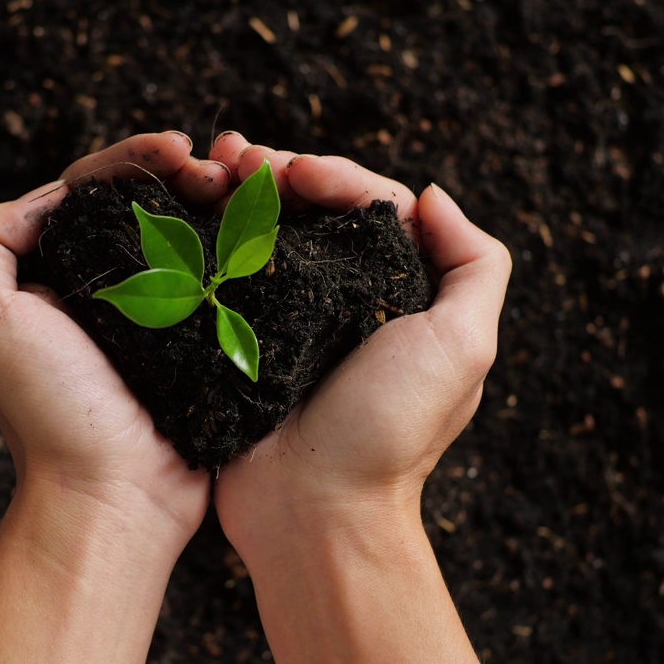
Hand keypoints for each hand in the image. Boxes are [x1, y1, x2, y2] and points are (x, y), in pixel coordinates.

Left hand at [0, 132, 230, 663]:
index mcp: (50, 271)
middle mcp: (101, 287)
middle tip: (220, 165)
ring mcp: (155, 314)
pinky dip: (240, 247)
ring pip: (188, 235)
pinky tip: (262, 226)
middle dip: (181, 171)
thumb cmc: (45, 410)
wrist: (114, 493)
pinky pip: (221, 279)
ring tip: (248, 182)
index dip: (132, 158)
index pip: (90, 190)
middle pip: (144, 204)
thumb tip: (49, 195)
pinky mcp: (200, 342)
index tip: (179, 149)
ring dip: (218, 200)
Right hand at [208, 133, 509, 663]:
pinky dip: (209, 240)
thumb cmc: (390, 431)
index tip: (290, 170)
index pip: (370, 205)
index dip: (332, 174)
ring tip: (207, 168)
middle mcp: (346, 301)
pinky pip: (226, 277)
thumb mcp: (463, 346)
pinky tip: (188, 214)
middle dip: (277, 172)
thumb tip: (433, 195)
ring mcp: (288, 321)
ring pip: (266, 235)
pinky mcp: (241, 343)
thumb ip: (475, 264)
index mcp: (400, 293)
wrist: (312, 510)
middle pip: (314, 212)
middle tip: (234, 153)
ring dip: (238, 194)